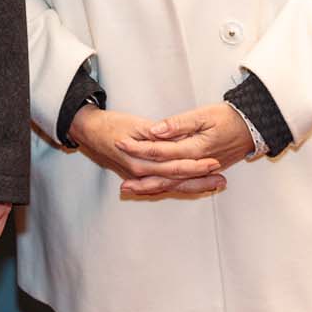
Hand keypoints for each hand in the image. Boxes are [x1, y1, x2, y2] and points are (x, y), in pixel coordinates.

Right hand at [67, 105, 226, 197]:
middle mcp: (142, 173)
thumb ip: (154, 133)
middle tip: (222, 180)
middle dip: (200, 181)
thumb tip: (172, 137)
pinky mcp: (140, 175)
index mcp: (141, 162)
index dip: (195, 166)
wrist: (89, 131)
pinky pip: (163, 184)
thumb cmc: (110, 125)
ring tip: (215, 185)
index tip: (214, 163)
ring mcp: (140, 177)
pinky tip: (194, 185)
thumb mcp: (133, 125)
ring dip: (194, 186)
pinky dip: (180, 185)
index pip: (174, 167)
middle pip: (176, 181)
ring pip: (172, 186)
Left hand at [112, 103, 254, 193]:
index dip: (139, 148)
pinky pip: (182, 184)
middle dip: (142, 180)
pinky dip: (166, 187)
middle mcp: (196, 164)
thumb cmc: (229, 117)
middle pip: (164, 175)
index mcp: (194, 149)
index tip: (121, 143)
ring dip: (151, 188)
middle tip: (121, 185)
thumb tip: (157, 131)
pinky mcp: (204, 171)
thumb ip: (179, 124)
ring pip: (172, 184)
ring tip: (131, 190)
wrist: (253, 127)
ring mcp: (201, 170)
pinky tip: (153, 188)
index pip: (161, 151)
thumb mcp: (204, 115)